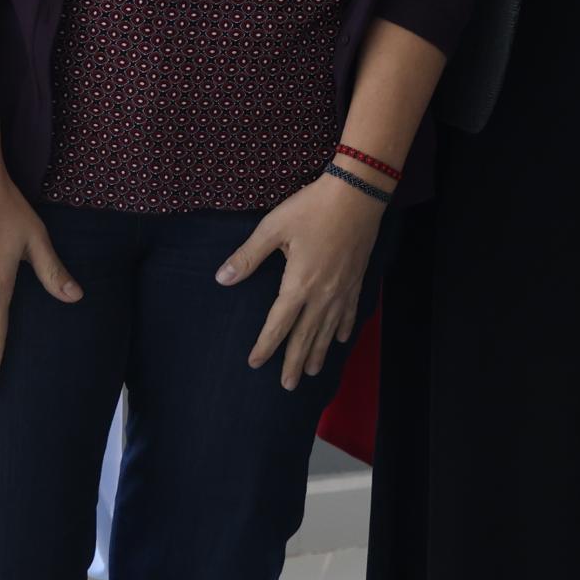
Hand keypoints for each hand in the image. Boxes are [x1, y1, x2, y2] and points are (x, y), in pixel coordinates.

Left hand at [220, 175, 384, 392]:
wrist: (358, 193)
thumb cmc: (312, 207)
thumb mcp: (274, 228)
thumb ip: (248, 256)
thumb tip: (222, 279)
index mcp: (298, 284)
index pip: (278, 324)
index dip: (266, 345)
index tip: (255, 363)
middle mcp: (322, 294)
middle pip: (306, 336)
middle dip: (295, 362)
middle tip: (288, 385)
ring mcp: (343, 289)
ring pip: (329, 330)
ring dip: (319, 353)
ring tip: (312, 372)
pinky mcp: (356, 279)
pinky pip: (349, 312)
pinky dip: (343, 329)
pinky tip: (340, 340)